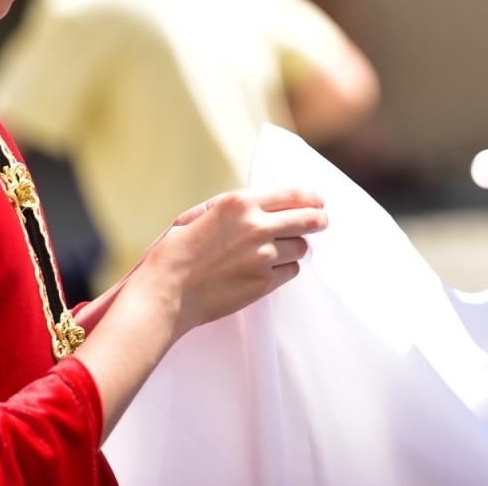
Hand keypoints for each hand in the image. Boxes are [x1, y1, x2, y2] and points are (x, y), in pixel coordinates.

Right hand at [140, 187, 327, 338]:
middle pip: (308, 220)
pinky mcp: (263, 282)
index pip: (293, 194)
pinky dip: (285, 269)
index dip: (311, 198)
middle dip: (319, 220)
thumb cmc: (176, 252)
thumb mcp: (201, 214)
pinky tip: (269, 269)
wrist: (166, 293)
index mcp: (239, 203)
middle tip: (321, 222)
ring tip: (282, 250)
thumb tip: (263, 202)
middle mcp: (256, 225)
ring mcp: (263, 255)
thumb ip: (233, 207)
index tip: (318, 202)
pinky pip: (290, 271)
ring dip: (296, 247)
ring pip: (301, 247)